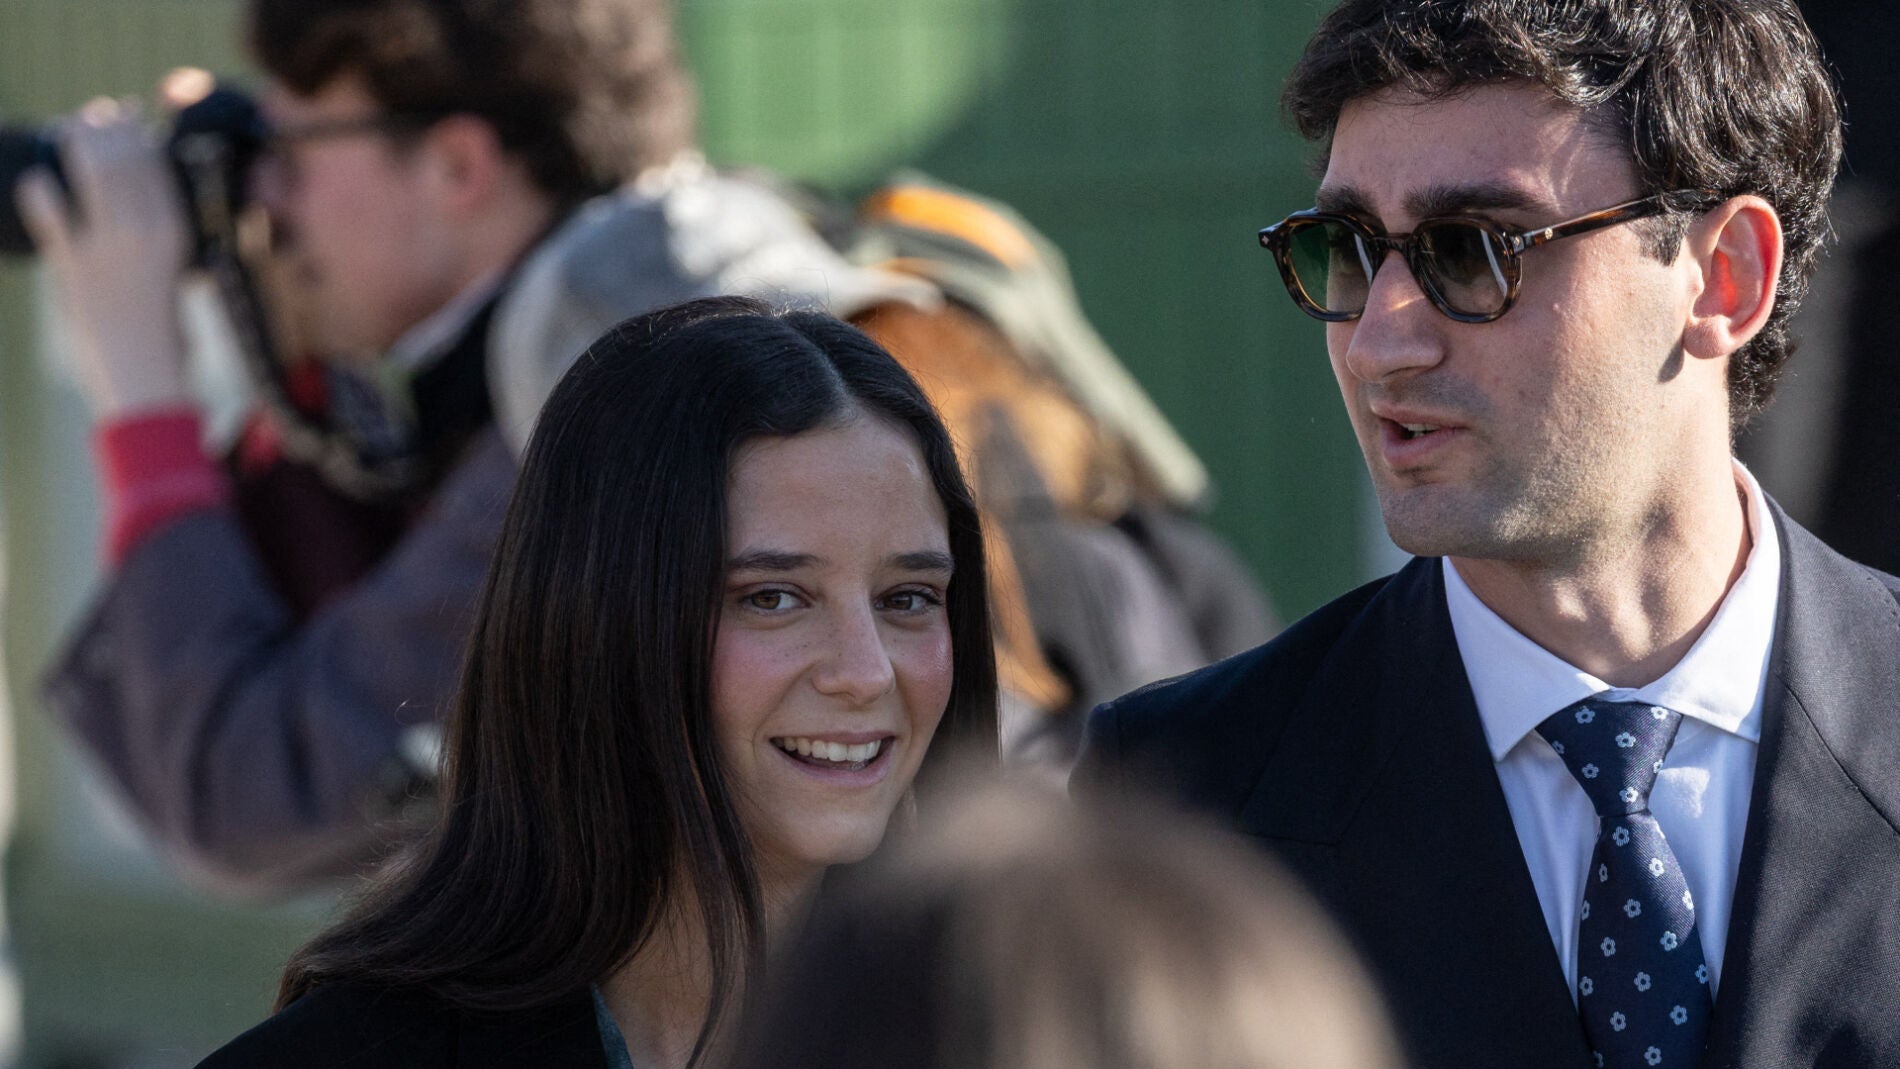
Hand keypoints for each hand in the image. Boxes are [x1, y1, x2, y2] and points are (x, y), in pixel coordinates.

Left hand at [14, 98, 192, 419]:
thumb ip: (161, 245)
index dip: (136, 132)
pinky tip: (37, 180)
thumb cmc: (165, 336)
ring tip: (69, 132)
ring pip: (89, 169)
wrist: (146, 377)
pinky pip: (48, 209)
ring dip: (76, 142)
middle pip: (122, 157)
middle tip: (94, 117)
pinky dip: (39, 189)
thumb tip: (145, 215)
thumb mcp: (176, 279)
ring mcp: (106, 245)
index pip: (155, 164)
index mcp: (176, 233)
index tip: (125, 116)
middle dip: (105, 127)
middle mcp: (144, 231)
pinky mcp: (72, 264)